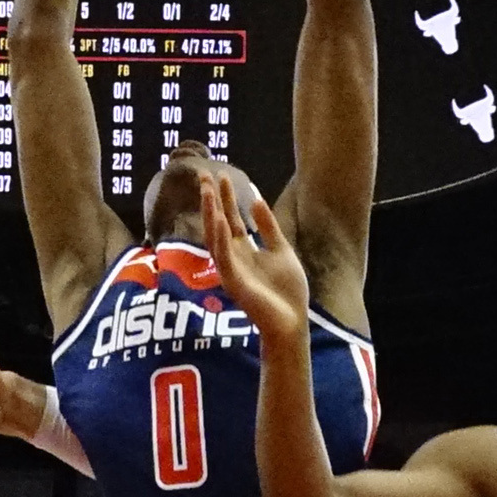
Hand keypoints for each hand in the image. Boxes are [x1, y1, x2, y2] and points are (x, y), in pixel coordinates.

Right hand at [200, 173, 307, 345]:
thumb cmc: (287, 291)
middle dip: (211, 200)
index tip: (221, 175)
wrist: (292, 321)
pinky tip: (220, 221)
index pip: (231, 218)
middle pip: (217, 224)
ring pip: (216, 238)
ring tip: (208, 191)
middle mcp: (233, 257)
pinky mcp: (234, 283)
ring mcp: (231, 270)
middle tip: (204, 175)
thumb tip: (256, 199)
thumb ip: (268, 227)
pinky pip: (224, 259)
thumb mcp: (280, 249)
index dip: (225, 197)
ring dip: (211, 214)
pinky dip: (221, 240)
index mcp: (244, 250)